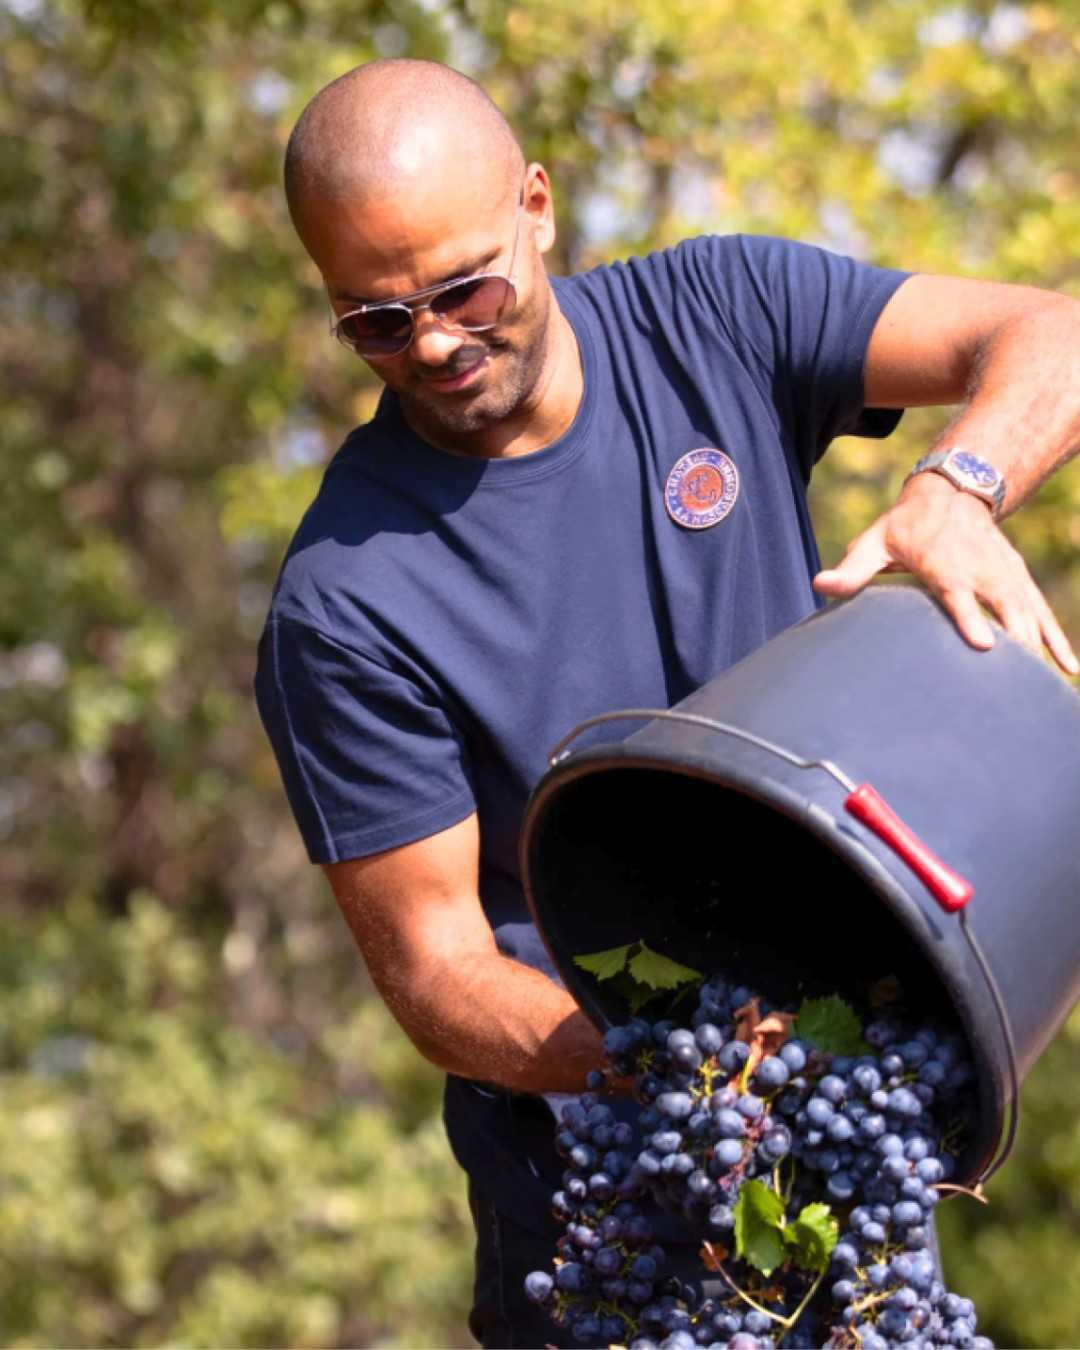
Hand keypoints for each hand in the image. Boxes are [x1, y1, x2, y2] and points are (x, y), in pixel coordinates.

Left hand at [813, 472, 1079, 675]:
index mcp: (944, 565)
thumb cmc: (905, 526)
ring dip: (1040, 648)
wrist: (952, 492)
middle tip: (1017, 685)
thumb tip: (819, 584)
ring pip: (1029, 614)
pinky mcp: (1019, 581)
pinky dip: (1057, 640)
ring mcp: (1005, 577)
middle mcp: (981, 571)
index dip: (971, 619)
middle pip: (1004, 609)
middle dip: (1015, 644)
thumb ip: (852, 569)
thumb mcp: (874, 541)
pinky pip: (1043, 613)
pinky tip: (1069, 668)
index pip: (959, 595)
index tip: (984, 646)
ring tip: (1044, 688)